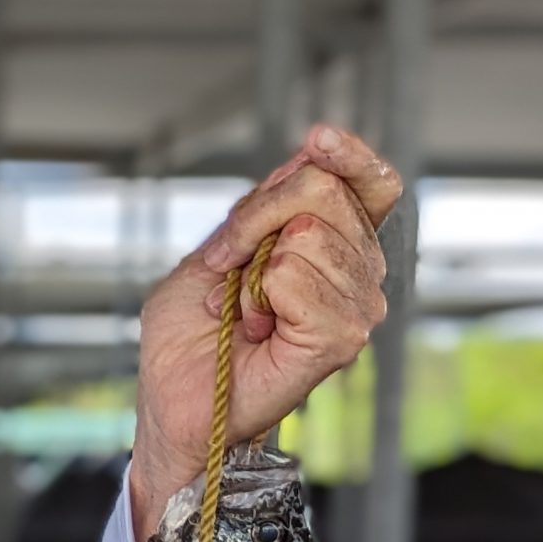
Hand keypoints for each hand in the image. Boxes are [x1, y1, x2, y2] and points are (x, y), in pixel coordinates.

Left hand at [129, 124, 398, 537]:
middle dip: (254, 220)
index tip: (319, 141)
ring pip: (308, 234)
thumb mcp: (212, 254)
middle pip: (324, 193)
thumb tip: (311, 156)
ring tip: (243, 313)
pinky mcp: (342, 337)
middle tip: (226, 270)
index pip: (371, 183)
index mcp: (334, 245)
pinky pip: (296, 278)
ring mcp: (357, 305)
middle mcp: (358, 271)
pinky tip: (255, 330)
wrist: (171, 400)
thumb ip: (260, 208)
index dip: (350, 155)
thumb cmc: (188, 335)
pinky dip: (257, 298)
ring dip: (250, 271)